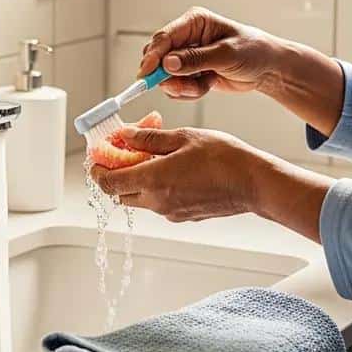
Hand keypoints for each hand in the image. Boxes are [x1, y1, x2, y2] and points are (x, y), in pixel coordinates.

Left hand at [91, 123, 332, 240]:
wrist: (254, 183)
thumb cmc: (223, 157)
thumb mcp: (182, 137)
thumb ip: (148, 138)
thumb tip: (124, 136)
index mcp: (152, 181)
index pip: (108, 184)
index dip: (98, 170)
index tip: (97, 157)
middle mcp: (158, 202)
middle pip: (121, 193)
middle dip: (118, 173)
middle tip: (125, 151)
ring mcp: (171, 213)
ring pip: (141, 198)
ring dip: (138, 179)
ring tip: (153, 154)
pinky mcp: (185, 216)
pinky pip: (160, 202)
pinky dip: (156, 186)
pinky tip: (172, 167)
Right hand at [139, 6, 280, 100]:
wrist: (268, 68)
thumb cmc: (253, 51)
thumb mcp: (226, 54)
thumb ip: (196, 59)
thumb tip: (168, 63)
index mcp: (194, 21)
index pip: (164, 37)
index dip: (153, 56)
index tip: (146, 75)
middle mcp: (187, 36)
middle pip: (158, 56)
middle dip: (167, 75)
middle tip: (180, 86)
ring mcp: (187, 54)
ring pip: (166, 75)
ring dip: (182, 85)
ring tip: (204, 85)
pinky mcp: (190, 71)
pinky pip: (177, 85)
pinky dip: (190, 91)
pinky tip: (208, 85)